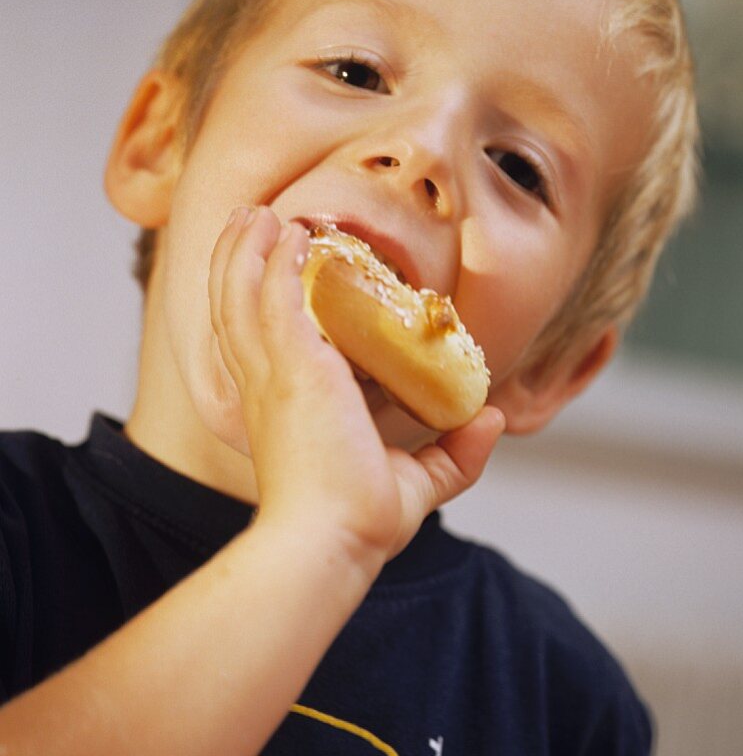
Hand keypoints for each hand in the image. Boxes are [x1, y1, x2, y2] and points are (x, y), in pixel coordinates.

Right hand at [208, 206, 504, 564]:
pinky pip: (274, 296)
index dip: (256, 297)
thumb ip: (455, 453)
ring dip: (246, 248)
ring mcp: (274, 372)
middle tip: (252, 221)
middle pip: (236, 304)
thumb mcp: (416, 481)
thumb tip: (493, 417)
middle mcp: (266, 384)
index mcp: (283, 404)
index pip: (257, 338)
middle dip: (239, 259)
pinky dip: (277, 261)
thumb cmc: (358, 521)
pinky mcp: (292, 366)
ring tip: (258, 213)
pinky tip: (291, 233)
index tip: (273, 263)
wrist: (330, 543)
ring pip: (242, 292)